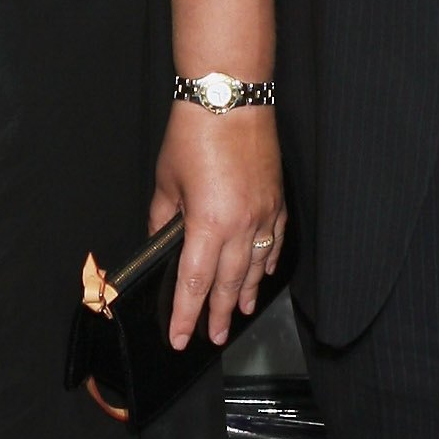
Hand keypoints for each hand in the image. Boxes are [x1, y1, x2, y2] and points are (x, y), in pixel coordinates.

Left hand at [148, 101, 285, 351]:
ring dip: (246, 294)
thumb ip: (163, 220)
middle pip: (229, 283)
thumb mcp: (166, 182)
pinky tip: (263, 275)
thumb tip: (162, 242)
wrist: (230, 100)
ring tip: (241, 313)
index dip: (186, 314)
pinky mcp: (276, 200)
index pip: (194, 283)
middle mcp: (241, 226)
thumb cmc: (194, 135)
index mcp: (208, 224)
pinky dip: (268, 263)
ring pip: (256, 267)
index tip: (181, 338)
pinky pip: (275, 242)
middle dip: (220, 314)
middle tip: (215, 337)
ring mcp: (264, 214)